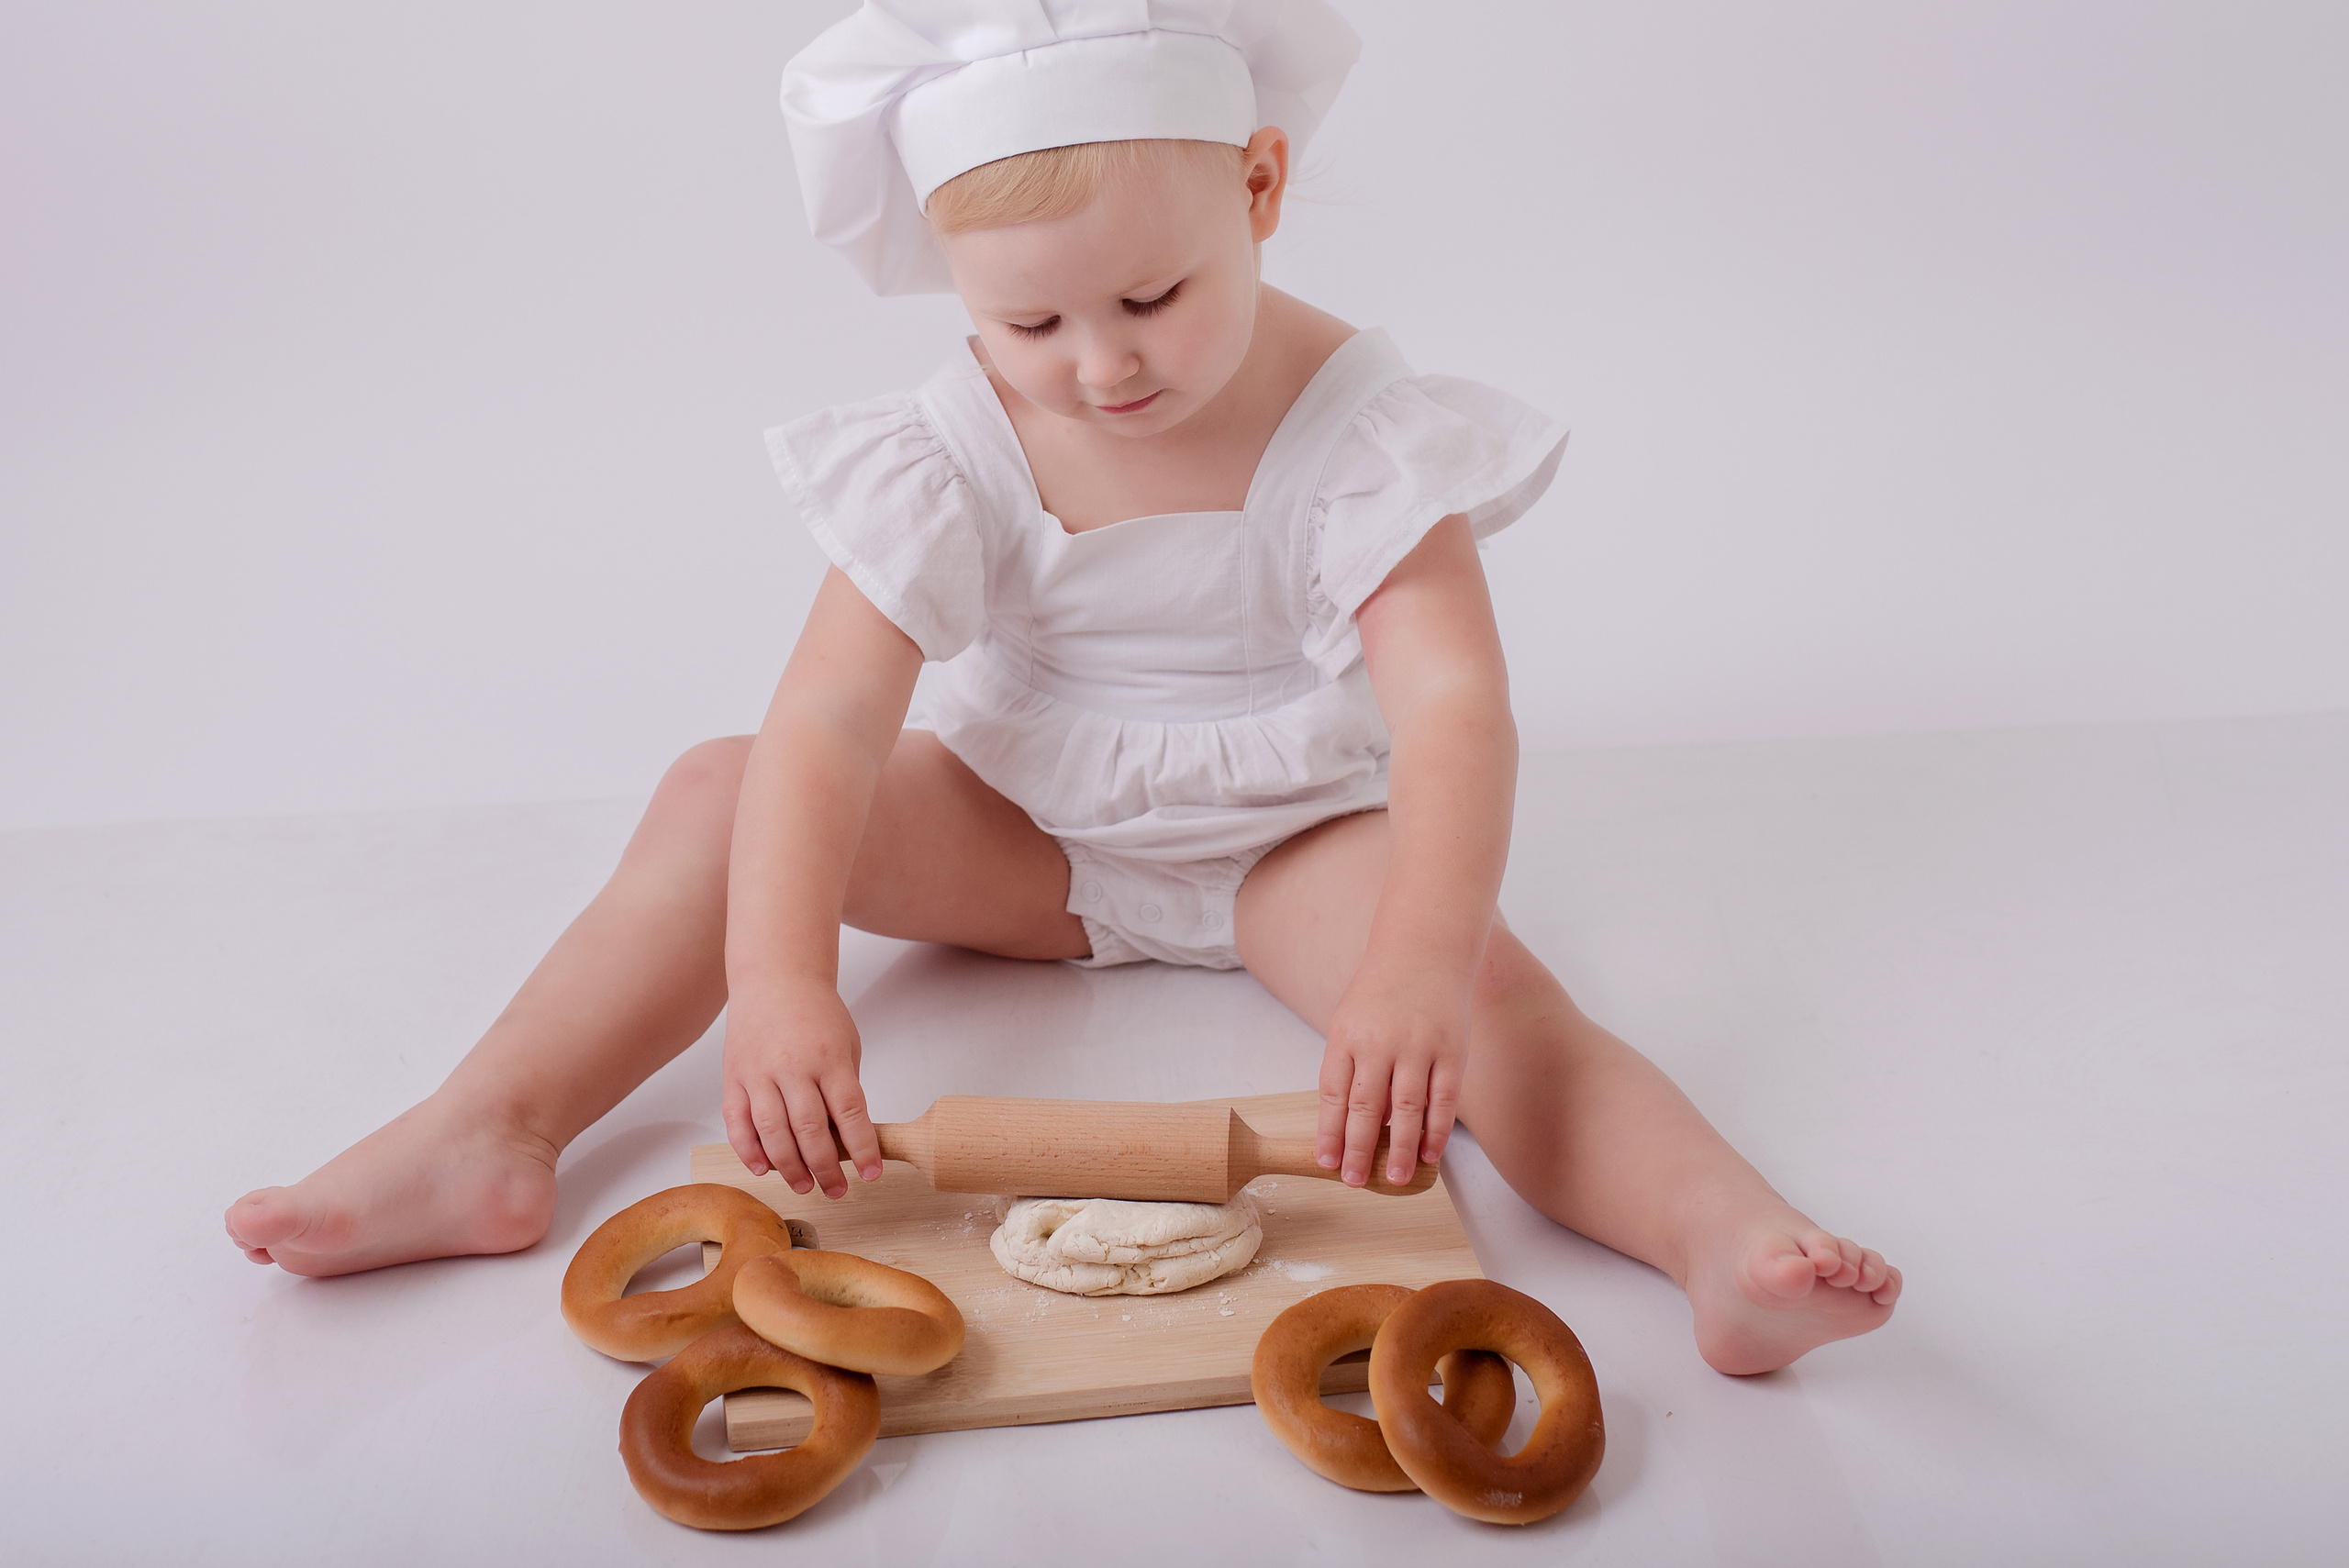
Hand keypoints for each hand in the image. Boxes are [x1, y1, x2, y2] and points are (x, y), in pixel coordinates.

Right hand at [720, 977, 880, 1197]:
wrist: (775, 978)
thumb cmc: (816, 1013)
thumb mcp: (846, 1045)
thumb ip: (844, 1089)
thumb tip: (845, 1138)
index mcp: (829, 1058)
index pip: (850, 1113)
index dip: (862, 1149)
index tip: (871, 1173)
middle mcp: (792, 1067)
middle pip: (810, 1130)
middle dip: (825, 1168)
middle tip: (836, 1191)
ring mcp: (759, 1073)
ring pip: (772, 1132)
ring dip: (789, 1167)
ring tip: (804, 1186)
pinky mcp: (733, 1077)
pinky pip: (737, 1122)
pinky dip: (748, 1150)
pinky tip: (762, 1168)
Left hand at [1314, 966, 1468, 1187]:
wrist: (1425, 950)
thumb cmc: (1381, 993)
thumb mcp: (1350, 1022)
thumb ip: (1349, 1069)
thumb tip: (1354, 1125)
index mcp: (1347, 1036)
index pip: (1333, 1095)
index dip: (1329, 1132)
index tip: (1326, 1162)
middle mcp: (1381, 1042)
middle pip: (1365, 1107)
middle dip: (1357, 1149)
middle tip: (1353, 1180)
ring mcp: (1419, 1047)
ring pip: (1406, 1109)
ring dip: (1399, 1148)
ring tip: (1393, 1177)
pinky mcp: (1452, 1051)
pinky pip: (1443, 1099)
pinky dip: (1436, 1130)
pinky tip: (1429, 1153)